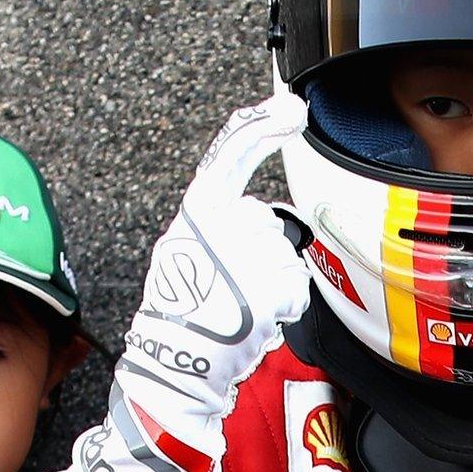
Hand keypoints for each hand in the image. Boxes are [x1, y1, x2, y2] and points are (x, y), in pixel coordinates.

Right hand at [125, 95, 311, 417]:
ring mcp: (250, 256)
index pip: (234, 153)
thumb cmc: (181, 310)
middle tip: (228, 286)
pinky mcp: (271, 288)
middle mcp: (226, 224)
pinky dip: (283, 307)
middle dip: (259, 255)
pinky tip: (254, 318)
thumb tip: (253, 211)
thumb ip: (217, 222)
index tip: (292, 109)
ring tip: (237, 304)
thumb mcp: (185, 248)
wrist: (176, 362)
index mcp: (199, 208)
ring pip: (285, 259)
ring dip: (271, 284)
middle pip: (268, 226)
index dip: (263, 126)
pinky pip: (296, 290)